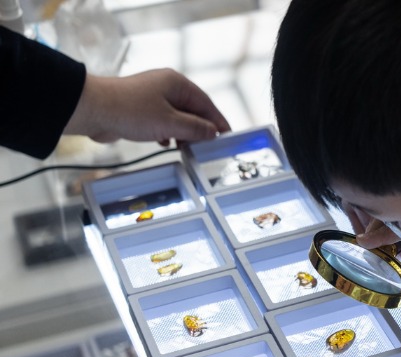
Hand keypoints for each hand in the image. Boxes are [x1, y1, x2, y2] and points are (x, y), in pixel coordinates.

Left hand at [64, 69, 230, 144]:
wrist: (92, 110)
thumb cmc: (130, 111)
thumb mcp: (169, 123)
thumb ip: (195, 128)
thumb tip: (213, 132)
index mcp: (176, 83)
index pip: (205, 103)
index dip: (217, 120)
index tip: (227, 135)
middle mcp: (166, 87)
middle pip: (192, 110)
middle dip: (200, 129)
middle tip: (208, 147)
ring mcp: (152, 98)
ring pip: (177, 117)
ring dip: (184, 133)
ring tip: (188, 149)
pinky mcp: (140, 109)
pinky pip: (162, 122)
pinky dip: (168, 133)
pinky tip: (166, 144)